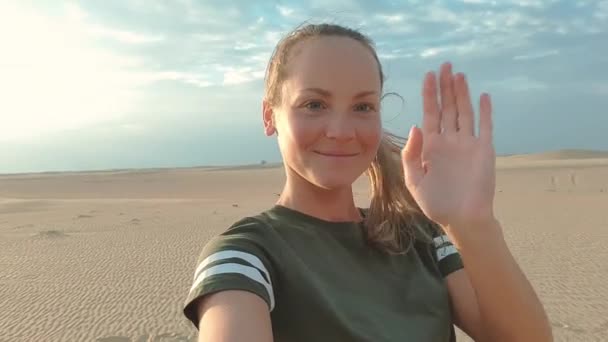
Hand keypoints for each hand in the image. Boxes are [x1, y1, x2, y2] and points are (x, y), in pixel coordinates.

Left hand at [401, 62, 495, 229]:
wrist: (461, 218)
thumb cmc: (436, 202)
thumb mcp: (414, 180)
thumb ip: (411, 154)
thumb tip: (416, 126)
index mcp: (431, 146)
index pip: (430, 113)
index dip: (429, 94)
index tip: (428, 75)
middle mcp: (449, 140)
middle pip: (447, 107)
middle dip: (445, 87)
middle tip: (444, 65)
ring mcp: (467, 144)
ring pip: (464, 112)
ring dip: (462, 93)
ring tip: (459, 74)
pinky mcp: (484, 150)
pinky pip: (485, 127)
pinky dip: (484, 112)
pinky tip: (482, 96)